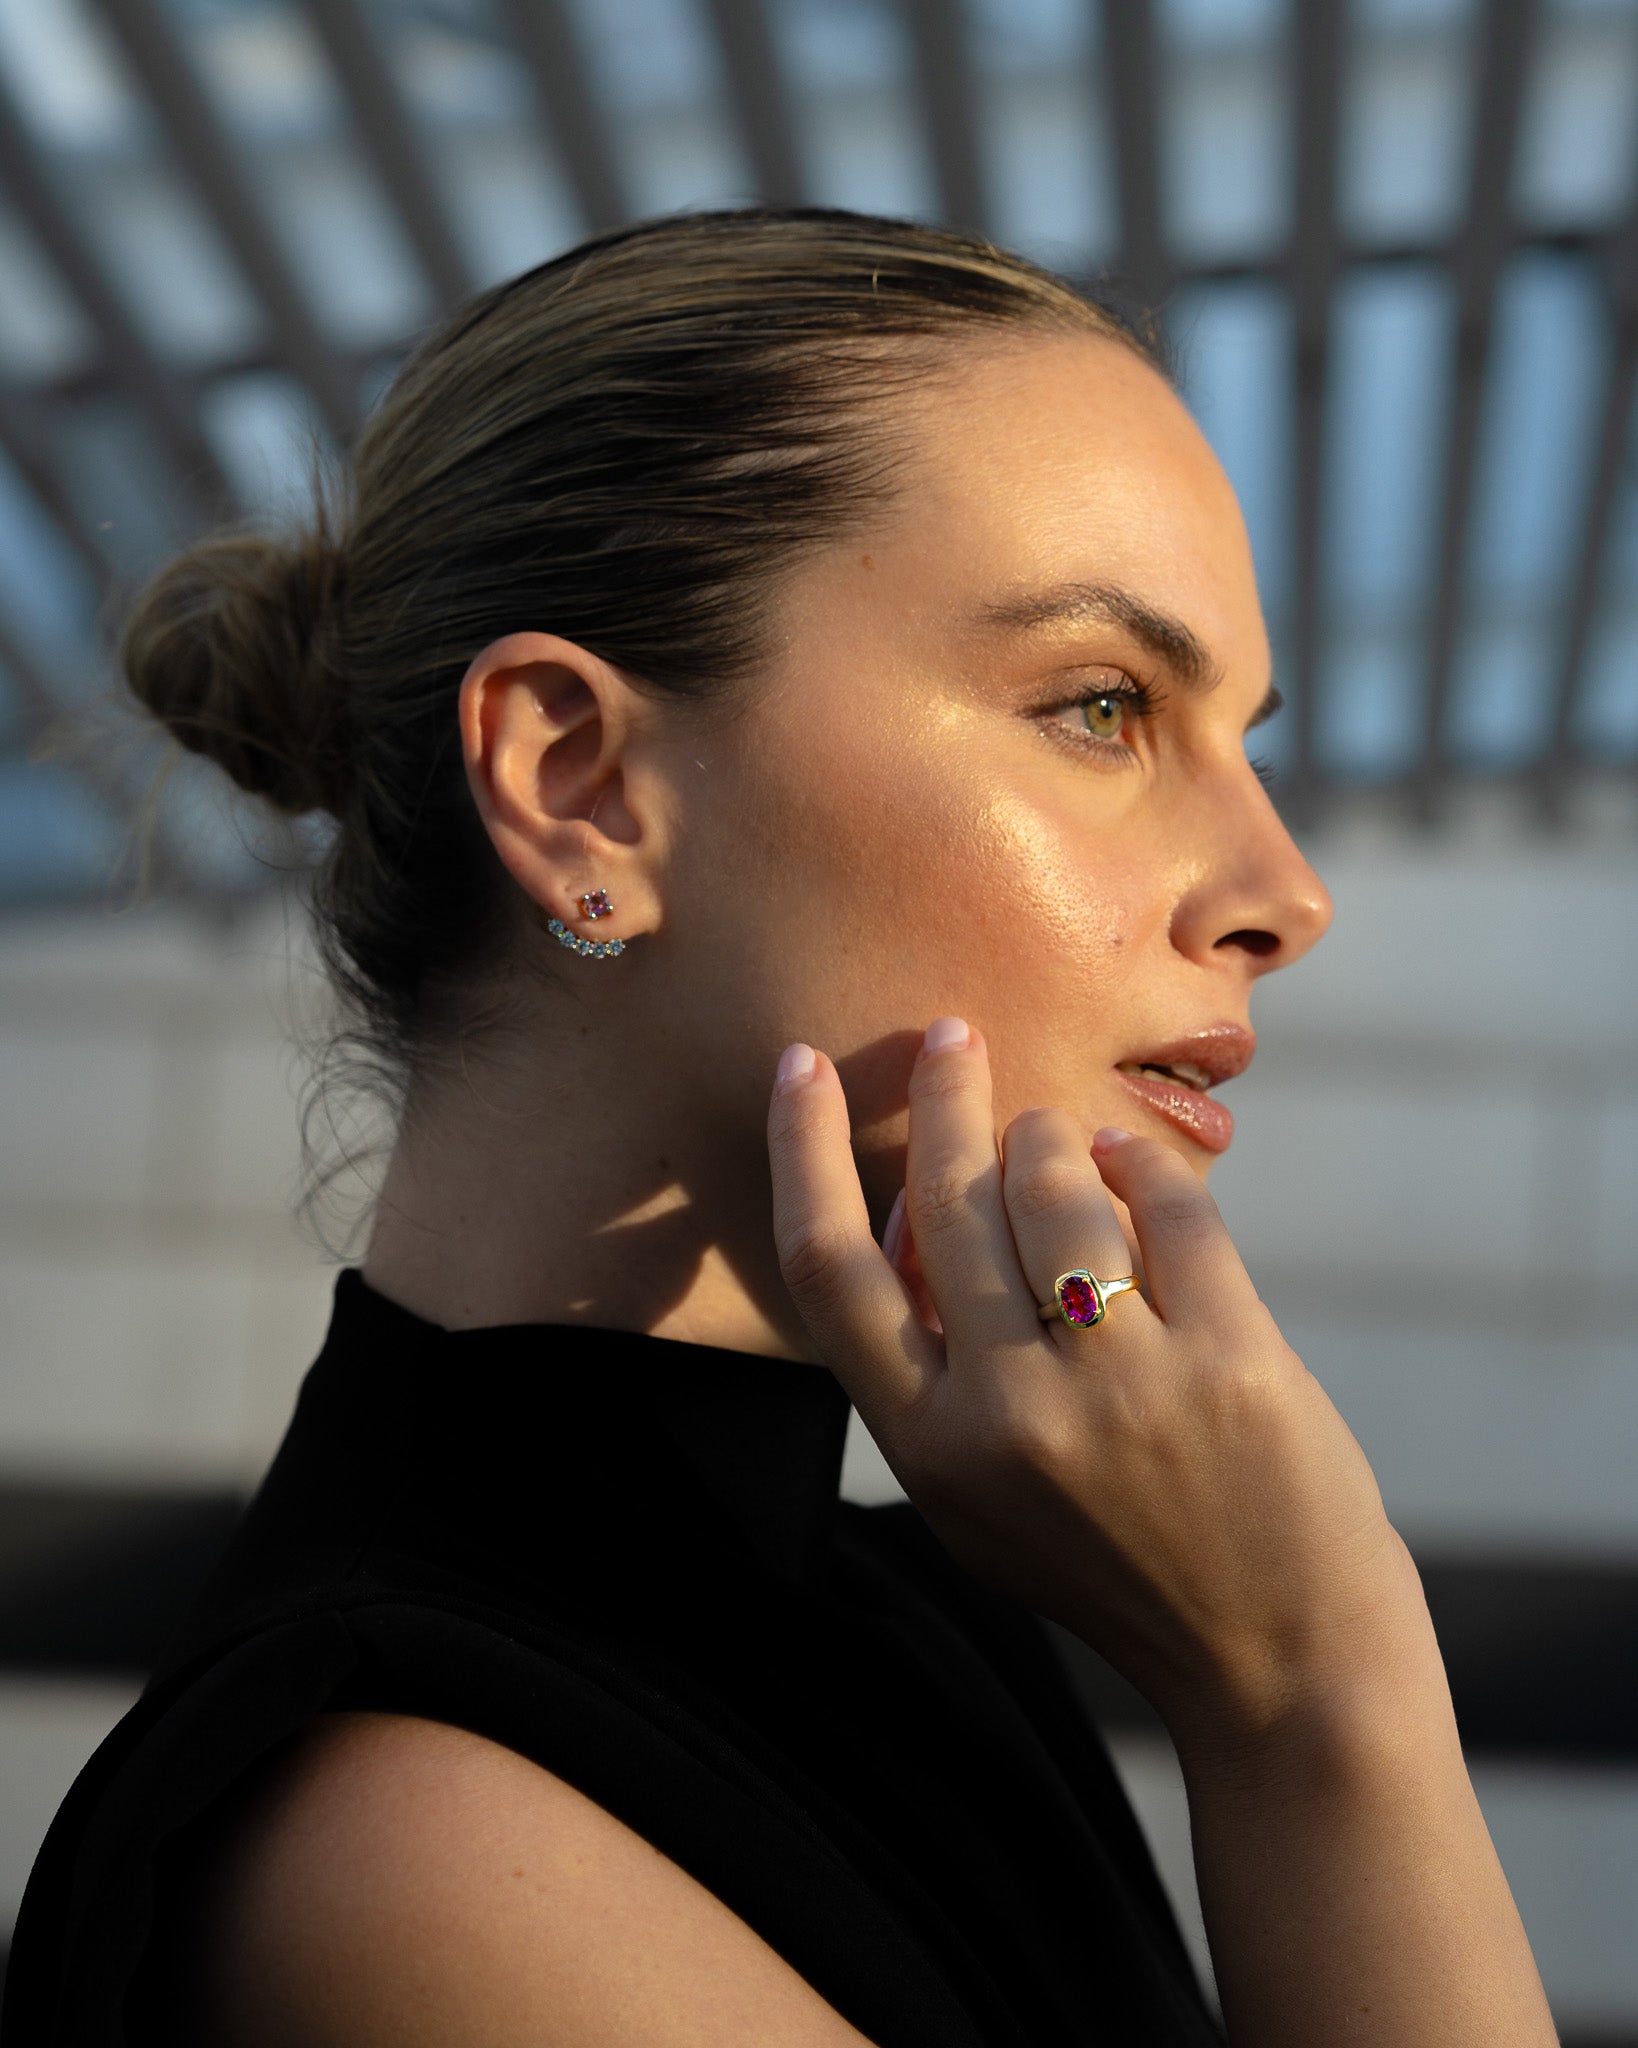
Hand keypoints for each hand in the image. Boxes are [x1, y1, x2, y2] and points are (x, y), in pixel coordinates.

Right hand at [767, 1018, 1429, 1758]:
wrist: (1276, 1657)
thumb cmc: (1111, 1565)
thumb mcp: (977, 1502)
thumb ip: (930, 1374)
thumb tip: (910, 1214)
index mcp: (930, 1451)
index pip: (829, 1269)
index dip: (805, 1152)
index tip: (801, 1068)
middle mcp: (1012, 1414)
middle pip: (945, 1203)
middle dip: (945, 1096)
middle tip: (952, 1039)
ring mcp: (1124, 1385)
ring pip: (1054, 1190)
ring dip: (1046, 1134)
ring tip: (1050, 1128)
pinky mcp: (1230, 1357)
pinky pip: (1167, 1210)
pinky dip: (1142, 1168)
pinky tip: (1130, 1162)